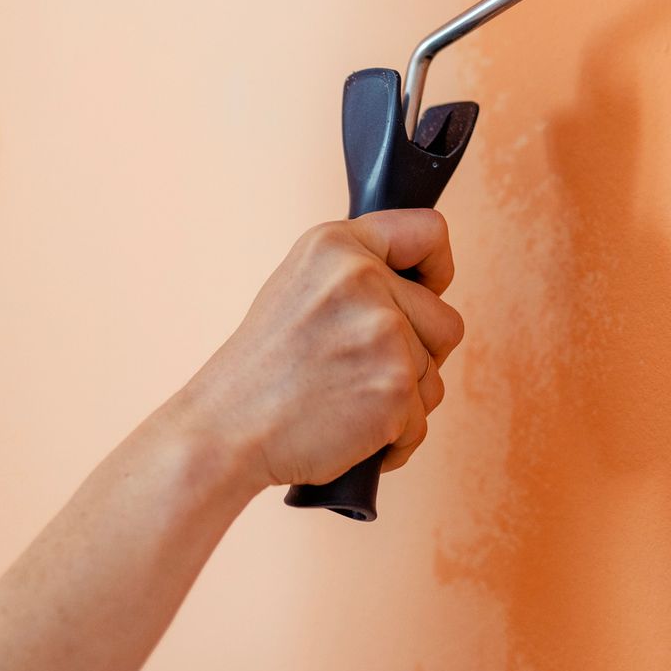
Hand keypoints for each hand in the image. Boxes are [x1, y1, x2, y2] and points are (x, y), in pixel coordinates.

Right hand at [177, 210, 462, 490]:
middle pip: (445, 321)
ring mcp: (383, 332)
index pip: (429, 231)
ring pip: (434, 375)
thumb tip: (424, 286)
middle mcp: (362, 278)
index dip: (435, 268)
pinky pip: (422, 420)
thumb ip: (358, 274)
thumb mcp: (299, 287)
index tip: (424, 293)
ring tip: (344, 401)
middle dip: (417, 355)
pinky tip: (350, 434)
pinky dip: (394, 439)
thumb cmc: (261, 371)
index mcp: (335, 244)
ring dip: (402, 400)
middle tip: (359, 372)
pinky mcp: (394, 386)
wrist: (225, 431)